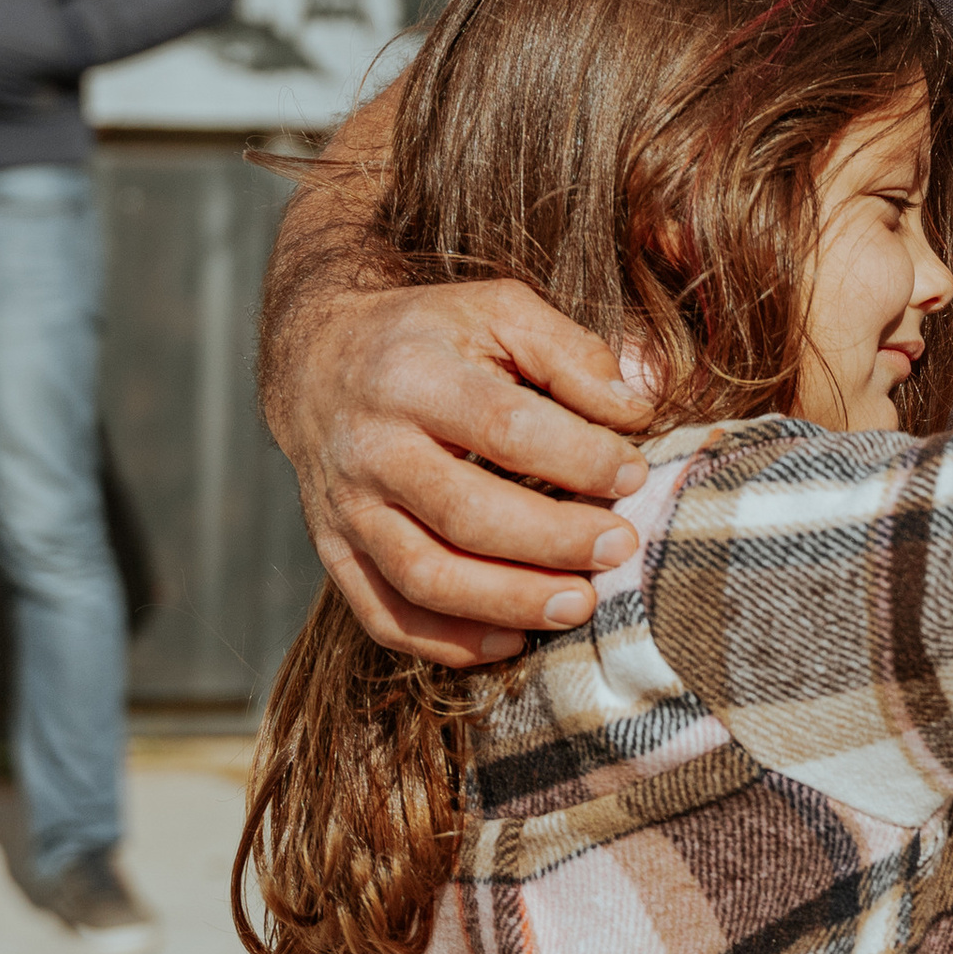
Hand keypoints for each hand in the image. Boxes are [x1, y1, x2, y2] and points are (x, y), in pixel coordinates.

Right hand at [270, 272, 657, 665]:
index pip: (504, 427)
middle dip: (553, 541)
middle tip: (619, 548)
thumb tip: (635, 410)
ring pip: (424, 577)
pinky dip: (449, 642)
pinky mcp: (334, 552)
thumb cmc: (431, 337)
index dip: (577, 458)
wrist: (317, 361)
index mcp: (413, 376)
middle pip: (465, 513)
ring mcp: (346, 508)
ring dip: (509, 602)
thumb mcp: (498, 311)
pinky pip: (386, 616)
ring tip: (580, 604)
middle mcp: (371, 447)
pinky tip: (511, 641)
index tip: (632, 475)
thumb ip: (571, 353)